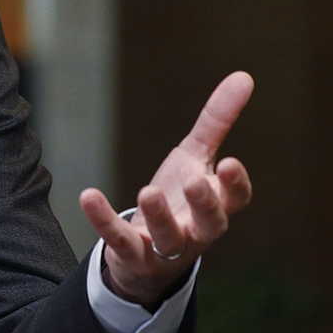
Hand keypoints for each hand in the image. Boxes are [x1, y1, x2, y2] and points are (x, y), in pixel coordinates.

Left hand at [79, 71, 254, 306]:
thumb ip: (217, 122)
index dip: (235, 186)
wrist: (147, 253)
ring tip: (147, 192)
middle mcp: (196, 231)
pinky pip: (119, 241)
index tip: (230, 163)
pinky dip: (103, 220)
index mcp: (216, 206)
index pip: (236, 200)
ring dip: (158, 216)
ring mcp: (165, 247)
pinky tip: (88, 195)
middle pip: (210, 223)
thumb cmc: (178, 199)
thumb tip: (244, 76)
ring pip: (168, 238)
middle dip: (205, 205)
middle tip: (195, 184)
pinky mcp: (132, 255)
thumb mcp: (195, 158)